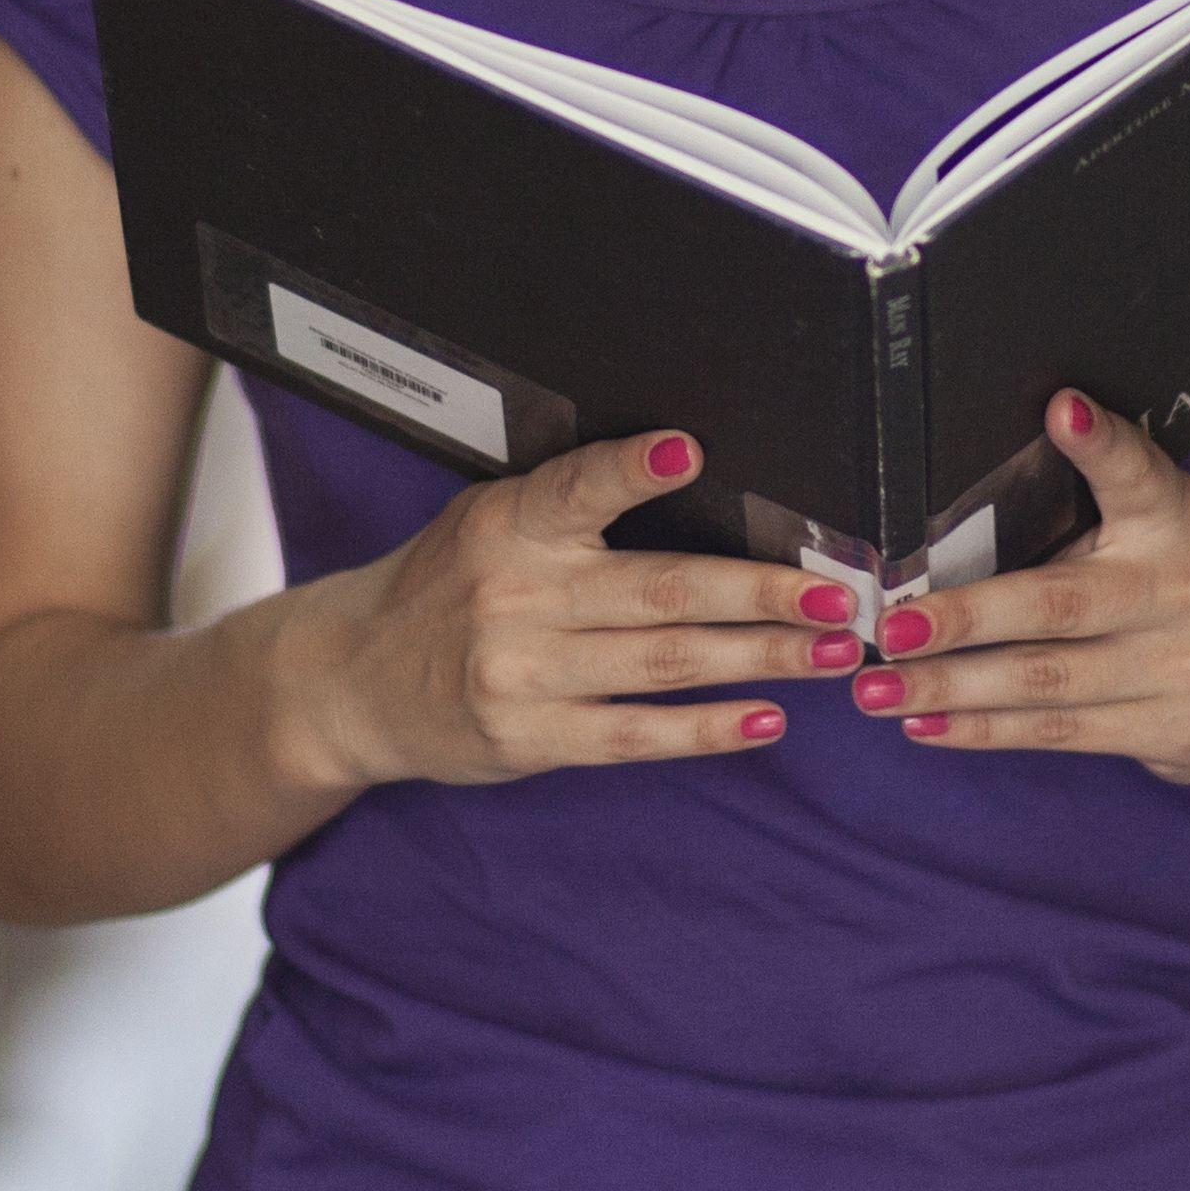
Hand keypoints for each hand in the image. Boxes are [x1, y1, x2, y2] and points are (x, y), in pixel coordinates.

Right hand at [280, 429, 855, 792]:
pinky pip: (633, 734)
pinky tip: (765, 720)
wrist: (351, 681)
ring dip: (758, 658)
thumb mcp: (487, 521)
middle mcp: (516, 596)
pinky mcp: (528, 739)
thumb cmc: (444, 587)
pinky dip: (705, 729)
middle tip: (838, 595)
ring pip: (662, 663)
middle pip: (658, 590)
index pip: (575, 487)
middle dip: (759, 592)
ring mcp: (521, 673)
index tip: (690, 451)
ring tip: (832, 652)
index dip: (630, 469)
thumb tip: (694, 474)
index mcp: (508, 525)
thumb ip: (571, 506)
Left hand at [856, 394, 1189, 790]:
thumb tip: (944, 521)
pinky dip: (983, 729)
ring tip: (876, 690)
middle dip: (964, 619)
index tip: (1061, 407)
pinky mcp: (1173, 729)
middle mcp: (1189, 589)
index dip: (1100, 442)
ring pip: (1045, 680)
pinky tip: (926, 724)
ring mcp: (1185, 666)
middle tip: (889, 627)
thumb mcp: (1157, 528)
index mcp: (1176, 517)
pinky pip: (1058, 731)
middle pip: (1059, 603)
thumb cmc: (1180, 586)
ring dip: (950, 689)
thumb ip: (1084, 513)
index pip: (1137, 471)